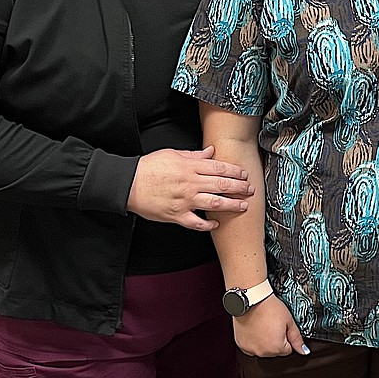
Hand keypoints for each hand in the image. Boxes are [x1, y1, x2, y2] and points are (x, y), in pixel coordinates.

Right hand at [127, 146, 251, 230]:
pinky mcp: (176, 215)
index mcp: (189, 167)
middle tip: (250, 189)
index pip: (219, 168)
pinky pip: (196, 223)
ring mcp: (184, 201)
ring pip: (214, 203)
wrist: (128, 184)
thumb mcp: (172, 154)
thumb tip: (211, 152)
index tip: (244, 174)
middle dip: (239, 188)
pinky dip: (208, 225)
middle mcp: (190, 184)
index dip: (235, 172)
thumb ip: (194, 155)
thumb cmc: (149, 168)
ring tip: (243, 206)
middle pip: (221, 185)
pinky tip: (217, 224)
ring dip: (232, 205)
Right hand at [234, 295, 308, 356]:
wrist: (252, 300)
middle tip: (272, 325)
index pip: (288, 350)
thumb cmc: (270, 308)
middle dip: (276, 340)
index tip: (282, 327)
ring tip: (263, 326)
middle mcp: (263, 352)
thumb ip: (297, 338)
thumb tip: (304, 351)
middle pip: (275, 351)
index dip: (287, 337)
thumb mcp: (289, 321)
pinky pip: (251, 347)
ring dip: (264, 341)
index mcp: (276, 348)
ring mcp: (250, 349)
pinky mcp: (241, 345)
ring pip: (262, 349)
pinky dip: (253, 340)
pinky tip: (255, 329)